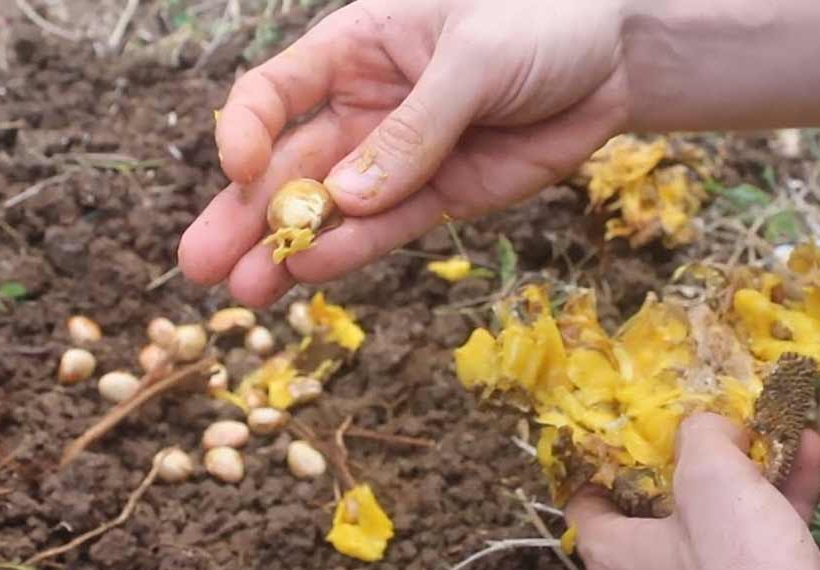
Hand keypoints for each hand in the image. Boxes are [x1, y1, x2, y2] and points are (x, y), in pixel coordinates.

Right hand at [178, 0, 628, 306]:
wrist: (618, 53)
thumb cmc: (543, 18)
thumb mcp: (475, 58)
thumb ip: (414, 129)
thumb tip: (345, 199)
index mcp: (355, 48)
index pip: (275, 92)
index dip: (245, 131)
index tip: (237, 171)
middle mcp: (363, 107)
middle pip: (286, 164)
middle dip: (241, 214)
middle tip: (201, 265)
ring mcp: (398, 159)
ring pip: (327, 210)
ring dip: (284, 250)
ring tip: (244, 293)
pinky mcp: (439, 198)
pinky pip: (385, 231)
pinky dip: (350, 254)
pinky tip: (311, 277)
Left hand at [566, 413, 819, 569]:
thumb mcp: (709, 478)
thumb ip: (700, 436)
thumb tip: (707, 424)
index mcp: (613, 551)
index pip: (583, 500)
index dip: (600, 458)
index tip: (623, 426)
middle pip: (656, 504)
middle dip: (687, 457)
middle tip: (708, 419)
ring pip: (715, 519)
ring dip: (743, 472)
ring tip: (766, 428)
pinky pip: (758, 541)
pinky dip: (778, 499)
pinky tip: (804, 457)